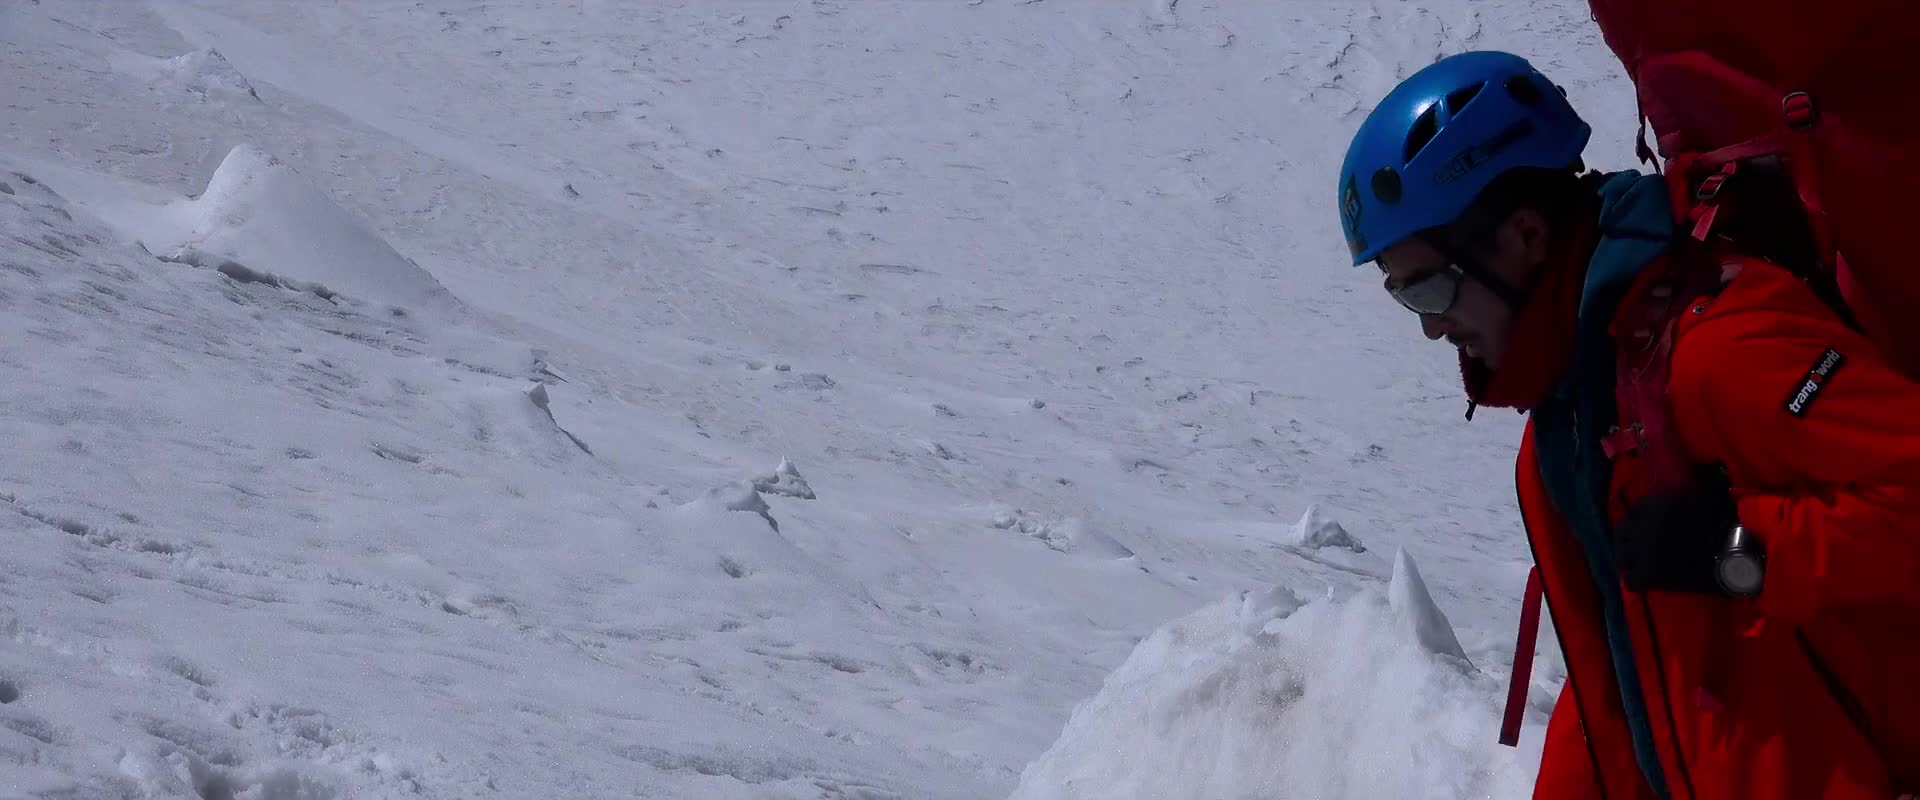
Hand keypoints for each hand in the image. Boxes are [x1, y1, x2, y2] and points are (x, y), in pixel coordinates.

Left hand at [1614, 467, 1737, 593]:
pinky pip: (1630, 581)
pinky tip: (1649, 580)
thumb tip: (1701, 475)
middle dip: (1629, 540)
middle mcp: (1643, 527)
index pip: (1635, 511)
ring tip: (1643, 564)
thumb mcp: (1707, 492)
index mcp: (1654, 505)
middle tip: (1643, 548)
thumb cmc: (1726, 520)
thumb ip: (1693, 484)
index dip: (1641, 520)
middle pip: (1621, 534)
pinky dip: (1637, 581)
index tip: (1651, 526)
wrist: (1737, 551)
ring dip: (1631, 561)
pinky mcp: (1651, 576)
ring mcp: (1644, 552)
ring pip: (1621, 557)